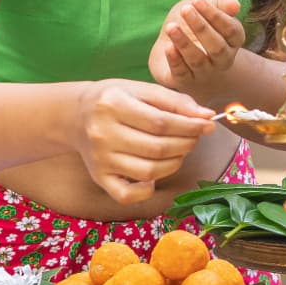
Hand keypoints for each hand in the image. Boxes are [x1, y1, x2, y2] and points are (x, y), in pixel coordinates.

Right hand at [71, 79, 219, 205]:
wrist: (76, 115)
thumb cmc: (115, 99)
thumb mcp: (141, 89)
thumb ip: (174, 101)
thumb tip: (207, 116)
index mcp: (112, 104)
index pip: (161, 122)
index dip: (190, 126)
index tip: (208, 124)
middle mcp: (102, 134)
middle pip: (157, 148)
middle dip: (186, 143)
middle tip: (196, 137)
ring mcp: (100, 159)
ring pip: (148, 171)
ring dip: (174, 163)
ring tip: (180, 150)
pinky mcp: (99, 177)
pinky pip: (126, 194)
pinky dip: (147, 190)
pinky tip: (155, 176)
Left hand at [150, 0, 247, 94]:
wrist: (170, 47)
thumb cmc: (192, 25)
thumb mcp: (205, 9)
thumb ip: (221, 4)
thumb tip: (236, 5)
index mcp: (233, 40)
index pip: (231, 30)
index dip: (215, 15)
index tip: (198, 0)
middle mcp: (223, 59)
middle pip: (217, 47)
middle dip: (201, 27)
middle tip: (185, 9)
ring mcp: (205, 72)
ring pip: (198, 60)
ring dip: (184, 43)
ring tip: (171, 27)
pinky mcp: (184, 80)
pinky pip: (182, 73)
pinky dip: (175, 60)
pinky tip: (168, 47)